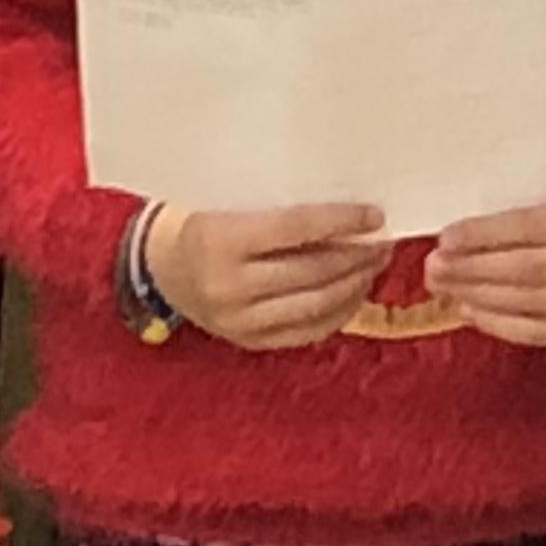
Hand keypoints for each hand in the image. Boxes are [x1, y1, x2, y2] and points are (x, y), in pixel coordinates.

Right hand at [145, 201, 390, 349]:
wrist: (161, 268)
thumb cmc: (203, 223)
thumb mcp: (230, 203)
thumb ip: (279, 207)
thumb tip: (347, 208)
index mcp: (220, 240)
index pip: (296, 228)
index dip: (342, 221)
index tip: (375, 216)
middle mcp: (228, 286)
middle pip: (312, 271)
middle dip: (356, 256)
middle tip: (383, 242)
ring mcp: (237, 321)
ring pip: (314, 305)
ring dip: (354, 285)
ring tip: (375, 264)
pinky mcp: (247, 342)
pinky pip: (306, 332)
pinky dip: (339, 313)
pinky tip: (355, 292)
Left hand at [425, 190, 545, 347]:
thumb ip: (534, 211)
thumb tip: (464, 231)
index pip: (534, 226)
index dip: (486, 233)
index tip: (448, 237)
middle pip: (526, 268)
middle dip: (472, 268)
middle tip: (434, 265)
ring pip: (527, 302)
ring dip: (477, 294)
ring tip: (443, 284)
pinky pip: (535, 331)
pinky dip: (496, 322)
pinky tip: (469, 308)